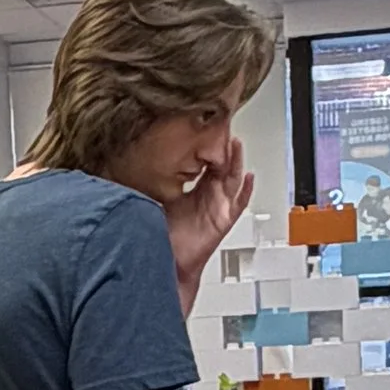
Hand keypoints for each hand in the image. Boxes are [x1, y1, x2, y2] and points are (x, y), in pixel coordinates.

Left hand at [166, 132, 254, 287]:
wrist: (169, 262)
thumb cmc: (164, 235)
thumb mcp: (159, 201)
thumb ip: (158, 184)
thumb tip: (139, 164)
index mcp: (195, 191)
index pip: (206, 163)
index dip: (207, 146)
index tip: (206, 128)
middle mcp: (209, 197)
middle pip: (222, 166)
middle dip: (224, 148)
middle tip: (224, 128)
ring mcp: (219, 207)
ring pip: (232, 179)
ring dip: (235, 161)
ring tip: (236, 144)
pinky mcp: (224, 220)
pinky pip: (239, 203)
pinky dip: (246, 190)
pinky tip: (249, 178)